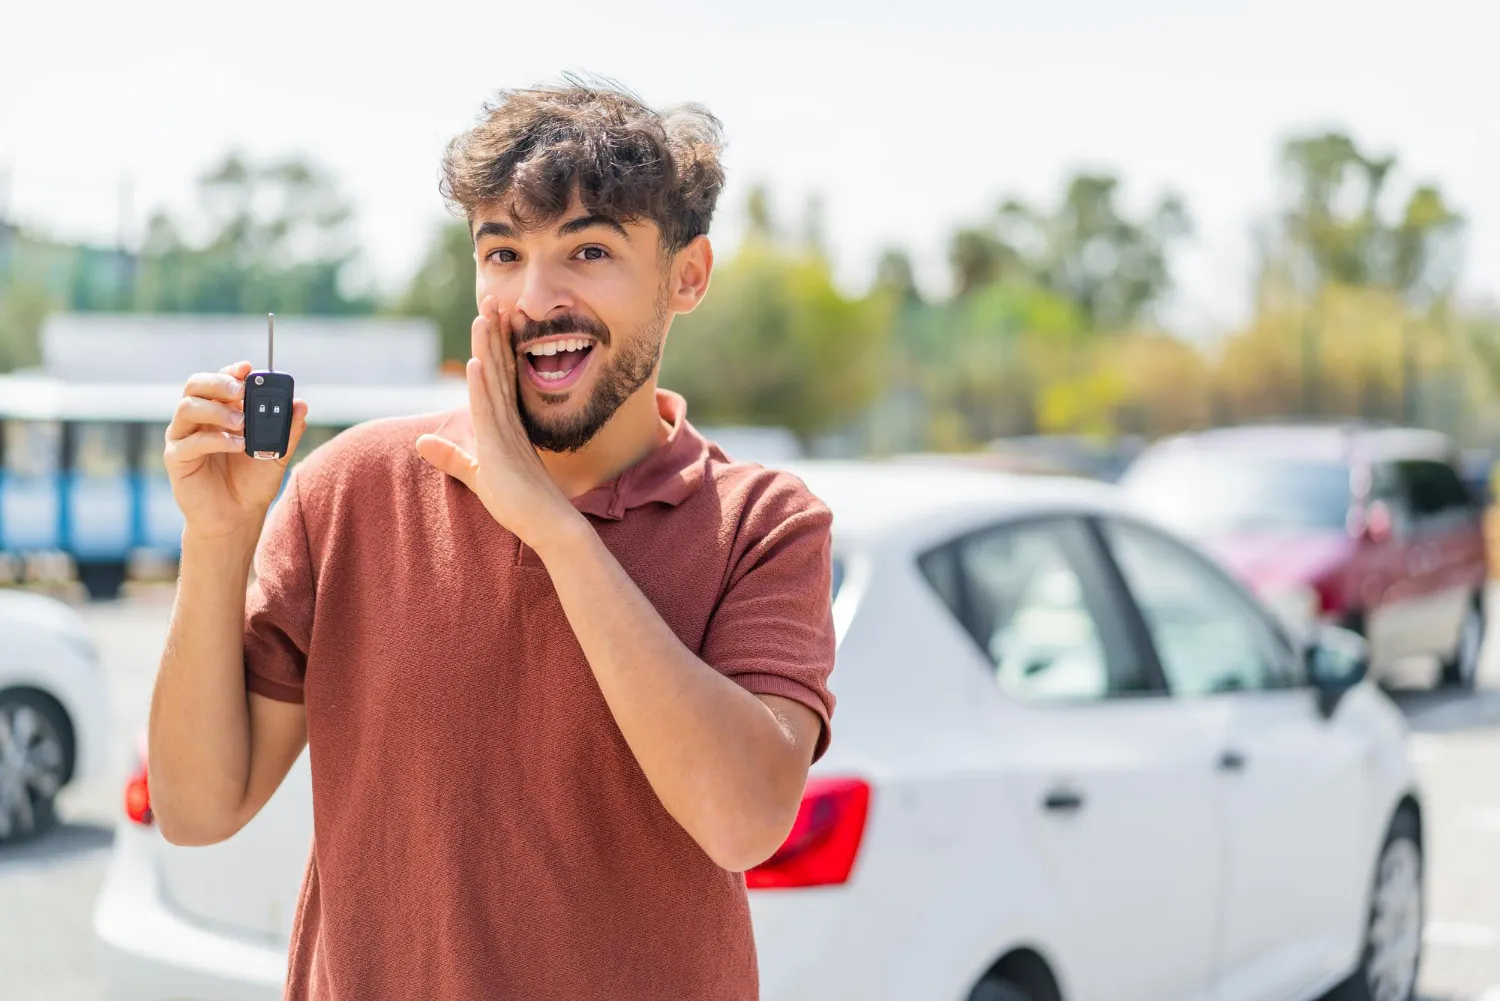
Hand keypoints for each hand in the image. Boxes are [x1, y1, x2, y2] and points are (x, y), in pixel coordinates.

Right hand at [164, 361, 308, 541]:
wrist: (237, 517)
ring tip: (243, 424)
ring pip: (187, 407)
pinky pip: (189, 441)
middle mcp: (197, 419)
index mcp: (219, 411)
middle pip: (195, 385)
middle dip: (218, 383)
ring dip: (217, 410)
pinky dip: (215, 439)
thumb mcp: (276, 454)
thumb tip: (301, 404)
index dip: (231, 371)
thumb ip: (287, 430)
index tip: (248, 368)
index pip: (218, 381)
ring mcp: (184, 437)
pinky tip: (237, 445)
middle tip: (241, 391)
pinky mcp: (176, 459)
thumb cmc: (253, 482)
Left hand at [414, 297, 581, 549]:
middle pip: (499, 369)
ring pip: (495, 382)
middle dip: (494, 335)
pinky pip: (491, 412)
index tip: (490, 318)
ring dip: (489, 348)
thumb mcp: (477, 476)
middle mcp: (509, 422)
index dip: (493, 346)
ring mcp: (507, 432)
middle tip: (491, 300)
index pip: (497, 378)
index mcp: (506, 425)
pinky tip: (478, 361)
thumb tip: (421, 443)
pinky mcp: (502, 448)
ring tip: (484, 315)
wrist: (549, 526)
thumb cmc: (519, 505)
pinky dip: (483, 386)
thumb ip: (452, 458)